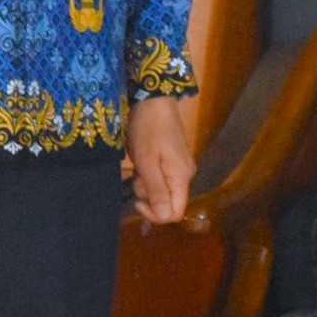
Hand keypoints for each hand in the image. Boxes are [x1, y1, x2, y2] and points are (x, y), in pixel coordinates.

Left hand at [123, 95, 194, 225]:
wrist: (154, 99)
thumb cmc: (149, 130)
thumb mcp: (148, 161)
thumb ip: (156, 190)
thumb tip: (165, 217)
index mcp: (181, 177)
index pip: (175, 212)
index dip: (155, 214)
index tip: (136, 200)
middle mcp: (184, 174)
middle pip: (167, 201)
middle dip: (147, 194)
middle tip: (134, 175)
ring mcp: (178, 165)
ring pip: (160, 188)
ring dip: (143, 182)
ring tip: (133, 164)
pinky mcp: (171, 158)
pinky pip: (158, 175)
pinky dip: (145, 172)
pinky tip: (135, 160)